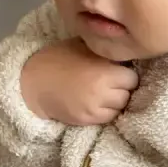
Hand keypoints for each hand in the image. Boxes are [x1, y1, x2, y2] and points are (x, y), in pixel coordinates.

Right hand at [20, 38, 138, 126]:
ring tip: (104, 93)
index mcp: (104, 70)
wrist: (35, 80)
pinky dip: (106, 111)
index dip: (126, 74)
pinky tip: (96, 102)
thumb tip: (127, 52)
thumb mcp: (85, 46)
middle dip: (122, 88)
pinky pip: (108, 117)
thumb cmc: (61, 58)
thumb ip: (106, 52)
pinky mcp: (87, 120)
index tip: (118, 71)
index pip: (132, 78)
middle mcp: (102, 90)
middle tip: (110, 82)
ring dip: (116, 101)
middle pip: (128, 94)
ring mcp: (95, 108)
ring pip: (120, 107)